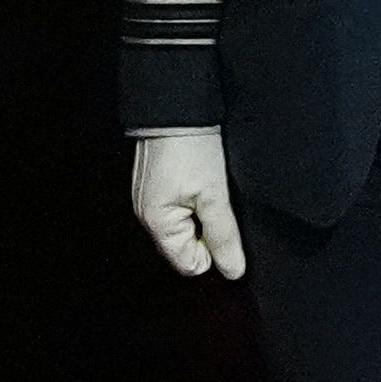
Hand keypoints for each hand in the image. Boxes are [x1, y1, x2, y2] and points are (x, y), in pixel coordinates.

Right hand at [127, 128, 244, 280]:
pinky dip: (196, 203)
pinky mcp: (156, 188)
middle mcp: (148, 216)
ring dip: (204, 217)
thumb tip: (233, 270)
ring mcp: (150, 202)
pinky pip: (180, 211)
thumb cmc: (191, 149)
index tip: (225, 228)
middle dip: (209, 234)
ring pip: (186, 228)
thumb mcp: (215, 196)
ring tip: (210, 192)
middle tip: (219, 205)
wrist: (176, 111)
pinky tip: (203, 185)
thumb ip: (223, 236)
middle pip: (187, 248)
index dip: (213, 252)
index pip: (189, 264)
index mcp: (156, 223)